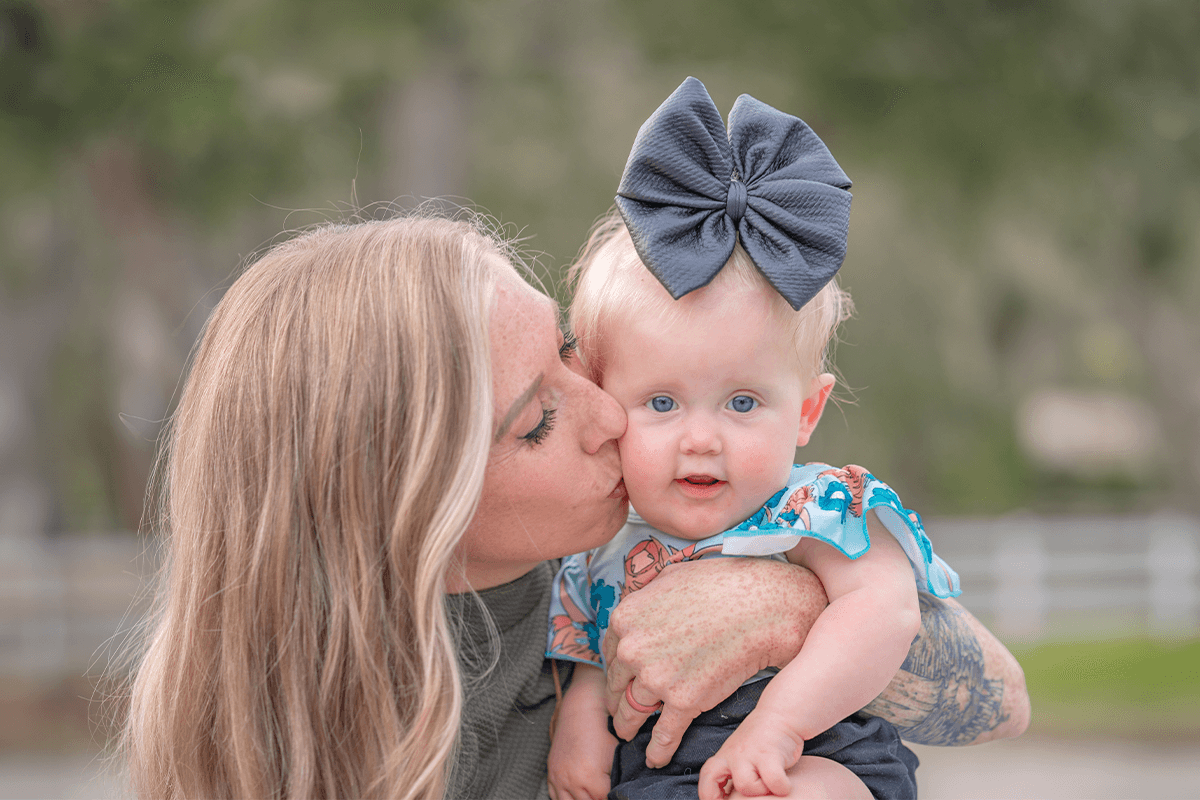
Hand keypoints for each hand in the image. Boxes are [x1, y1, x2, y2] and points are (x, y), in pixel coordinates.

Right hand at [547, 666, 617, 799]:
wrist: (581, 710)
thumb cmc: (603, 730)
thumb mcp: (616, 755)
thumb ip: (618, 780)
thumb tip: (622, 793)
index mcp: (590, 778)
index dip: (613, 798)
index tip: (618, 795)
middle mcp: (571, 782)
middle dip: (598, 799)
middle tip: (605, 793)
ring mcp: (558, 778)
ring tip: (592, 793)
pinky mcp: (551, 773)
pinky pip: (555, 797)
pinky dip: (566, 799)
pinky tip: (577, 794)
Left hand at [601, 558, 825, 766]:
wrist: (759, 609)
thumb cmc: (719, 586)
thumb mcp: (669, 577)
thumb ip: (646, 596)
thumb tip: (640, 606)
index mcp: (625, 619)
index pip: (611, 652)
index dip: (617, 667)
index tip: (620, 678)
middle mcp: (633, 651)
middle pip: (617, 685)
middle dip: (617, 699)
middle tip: (619, 709)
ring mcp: (657, 679)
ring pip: (633, 712)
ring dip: (629, 726)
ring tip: (628, 734)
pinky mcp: (683, 702)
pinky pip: (664, 734)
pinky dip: (657, 750)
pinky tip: (654, 758)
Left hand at [698, 708, 804, 798]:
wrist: (780, 714)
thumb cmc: (761, 740)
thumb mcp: (740, 754)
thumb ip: (733, 773)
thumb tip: (728, 797)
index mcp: (724, 755)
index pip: (706, 776)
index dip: (708, 794)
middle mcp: (734, 754)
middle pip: (718, 781)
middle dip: (734, 796)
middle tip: (750, 796)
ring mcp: (751, 753)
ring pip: (746, 785)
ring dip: (761, 790)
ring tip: (771, 784)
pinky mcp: (770, 754)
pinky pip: (773, 781)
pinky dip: (781, 787)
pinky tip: (785, 784)